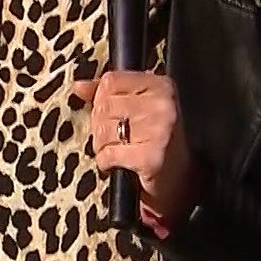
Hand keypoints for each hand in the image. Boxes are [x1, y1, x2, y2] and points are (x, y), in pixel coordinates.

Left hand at [73, 71, 195, 218]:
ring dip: (103, 144)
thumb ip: (110, 93)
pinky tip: (119, 162)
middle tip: (116, 136)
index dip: (101, 98)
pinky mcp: (149, 158)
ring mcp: (158, 131)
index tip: (111, 112)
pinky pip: (108, 154)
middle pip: (104, 106)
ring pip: (103, 130)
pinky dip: (107, 161)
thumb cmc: (158, 141)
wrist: (181, 179)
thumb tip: (80, 86)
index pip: (112, 81)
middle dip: (101, 124)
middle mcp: (163, 105)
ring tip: (120, 148)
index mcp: (162, 87)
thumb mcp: (141, 108)